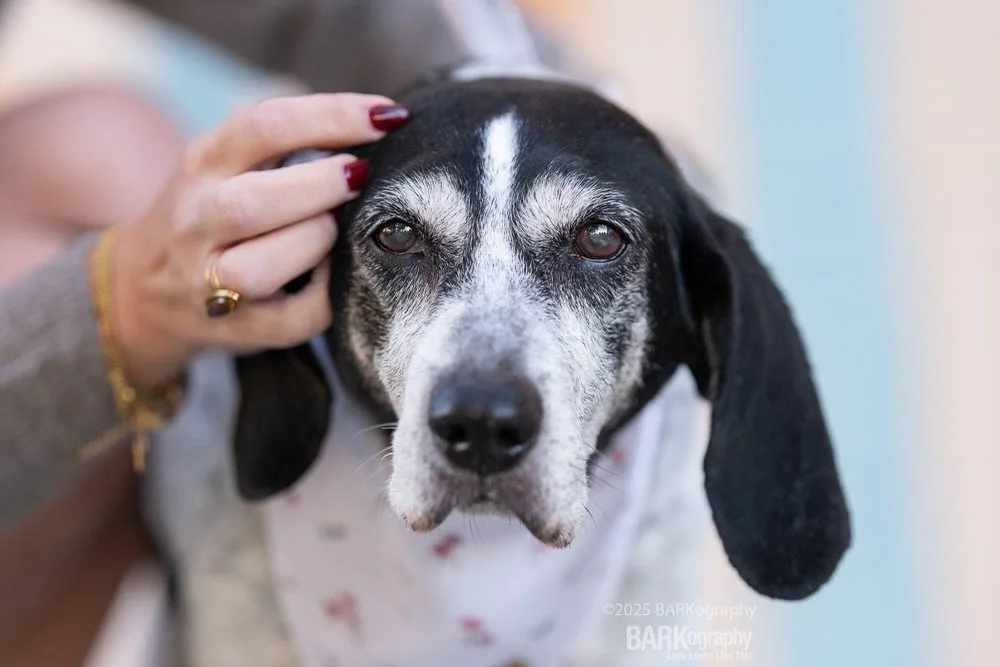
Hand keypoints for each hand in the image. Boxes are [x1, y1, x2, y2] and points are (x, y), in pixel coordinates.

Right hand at [111, 93, 408, 388]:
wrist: (149, 288)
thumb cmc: (217, 212)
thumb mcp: (230, 162)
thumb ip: (286, 142)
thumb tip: (376, 128)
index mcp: (204, 163)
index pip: (265, 127)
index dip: (332, 117)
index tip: (386, 116)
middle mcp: (197, 220)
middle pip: (254, 203)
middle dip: (323, 186)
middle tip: (362, 176)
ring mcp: (209, 280)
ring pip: (258, 269)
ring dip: (315, 242)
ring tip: (341, 227)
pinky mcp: (239, 329)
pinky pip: (293, 319)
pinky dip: (328, 296)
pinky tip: (338, 273)